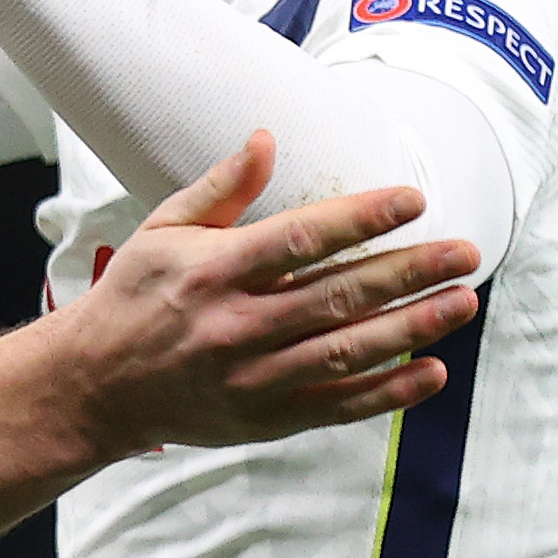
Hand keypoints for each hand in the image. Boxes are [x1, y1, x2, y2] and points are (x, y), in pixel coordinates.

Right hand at [57, 133, 482, 459]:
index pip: (300, 239)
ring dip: (411, 327)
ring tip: (461, 303)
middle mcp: (234, 326)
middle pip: (337, 296)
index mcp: (212, 271)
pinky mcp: (263, 419)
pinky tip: (431, 372)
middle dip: (408, 272)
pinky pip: (336, 407)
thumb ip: (220, 188)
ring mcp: (251, 379)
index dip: (361, 219)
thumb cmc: (131, 298)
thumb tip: (267, 137)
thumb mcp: (161, 231)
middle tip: (464, 252)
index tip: (412, 200)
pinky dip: (387, 393)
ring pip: (346, 352)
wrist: (92, 388)